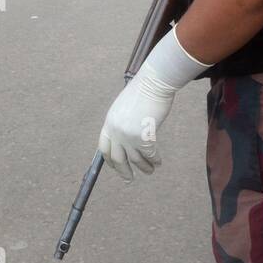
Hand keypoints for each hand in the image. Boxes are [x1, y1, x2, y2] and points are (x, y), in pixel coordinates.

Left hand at [96, 28, 207, 179]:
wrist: (153, 83)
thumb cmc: (142, 92)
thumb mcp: (124, 108)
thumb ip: (122, 123)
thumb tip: (126, 138)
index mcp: (109, 123)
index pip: (104, 148)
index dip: (110, 160)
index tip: (116, 167)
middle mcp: (116, 131)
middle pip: (117, 159)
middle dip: (124, 171)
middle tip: (129, 179)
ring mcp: (129, 135)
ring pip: (135, 159)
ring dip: (144, 167)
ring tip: (150, 171)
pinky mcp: (143, 137)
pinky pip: (149, 154)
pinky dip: (154, 160)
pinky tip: (158, 162)